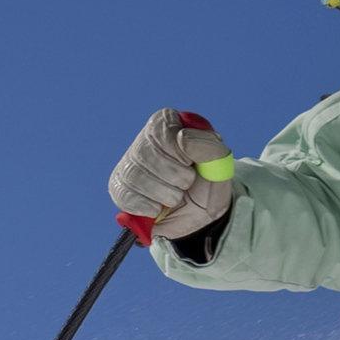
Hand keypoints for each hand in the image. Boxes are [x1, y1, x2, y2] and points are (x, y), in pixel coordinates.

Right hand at [110, 109, 235, 243]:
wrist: (201, 214)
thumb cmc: (208, 183)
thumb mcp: (220, 164)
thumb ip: (209, 146)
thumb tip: (182, 138)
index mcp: (166, 124)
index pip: (160, 128)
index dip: (177, 150)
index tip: (191, 163)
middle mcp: (143, 140)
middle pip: (146, 154)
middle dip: (174, 176)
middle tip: (187, 183)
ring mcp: (128, 164)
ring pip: (135, 176)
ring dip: (164, 194)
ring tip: (175, 197)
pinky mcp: (119, 188)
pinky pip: (125, 196)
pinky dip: (147, 207)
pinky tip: (158, 207)